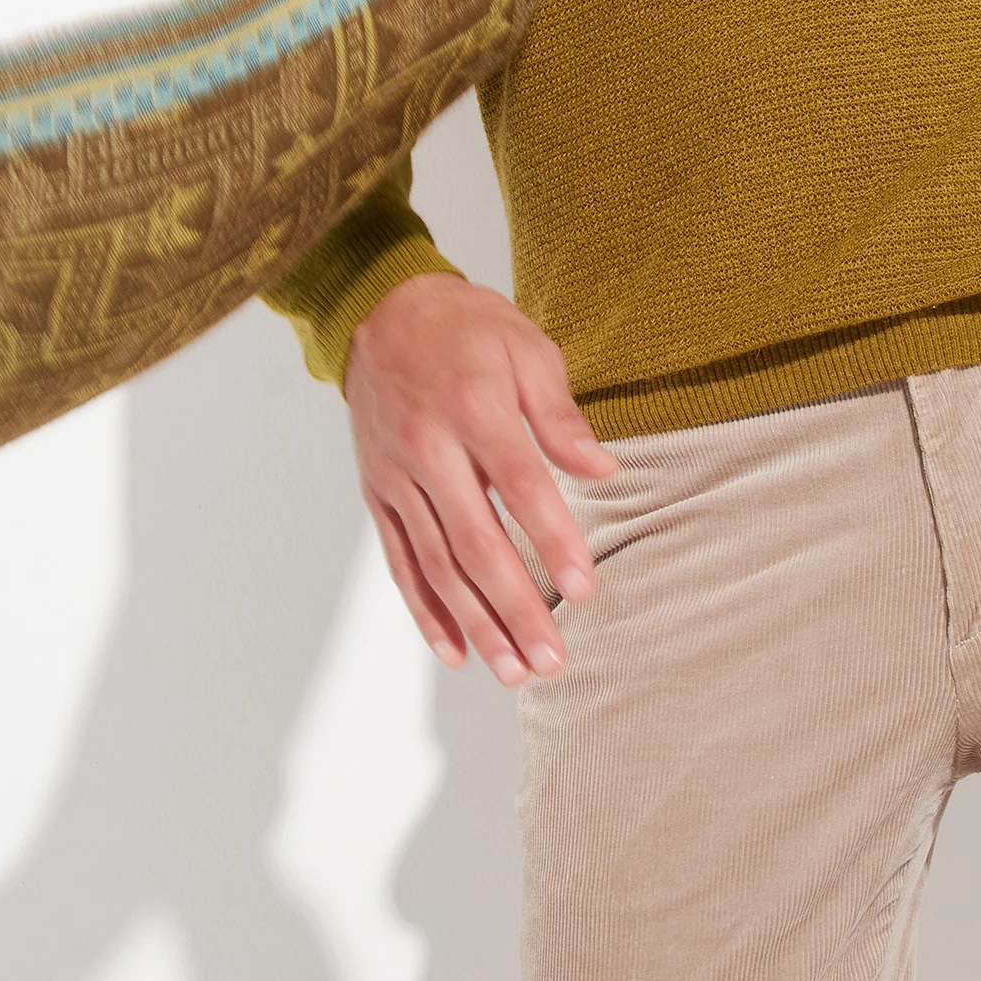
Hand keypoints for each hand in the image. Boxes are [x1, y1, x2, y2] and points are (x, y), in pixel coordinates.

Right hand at [346, 271, 617, 685]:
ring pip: (437, 564)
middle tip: (552, 658)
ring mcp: (396, 476)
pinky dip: (425, 611)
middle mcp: (428, 449)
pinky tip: (454, 651)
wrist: (380, 309)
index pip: (521, 487)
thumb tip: (604, 472)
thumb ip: (560, 415)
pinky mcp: (376, 492)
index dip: (554, 541)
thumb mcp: (526, 348)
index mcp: (473, 408)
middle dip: (517, 607)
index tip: (586, 589)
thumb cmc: (467, 328)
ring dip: (476, 623)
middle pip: (476, 543)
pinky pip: (400, 561)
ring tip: (514, 671)